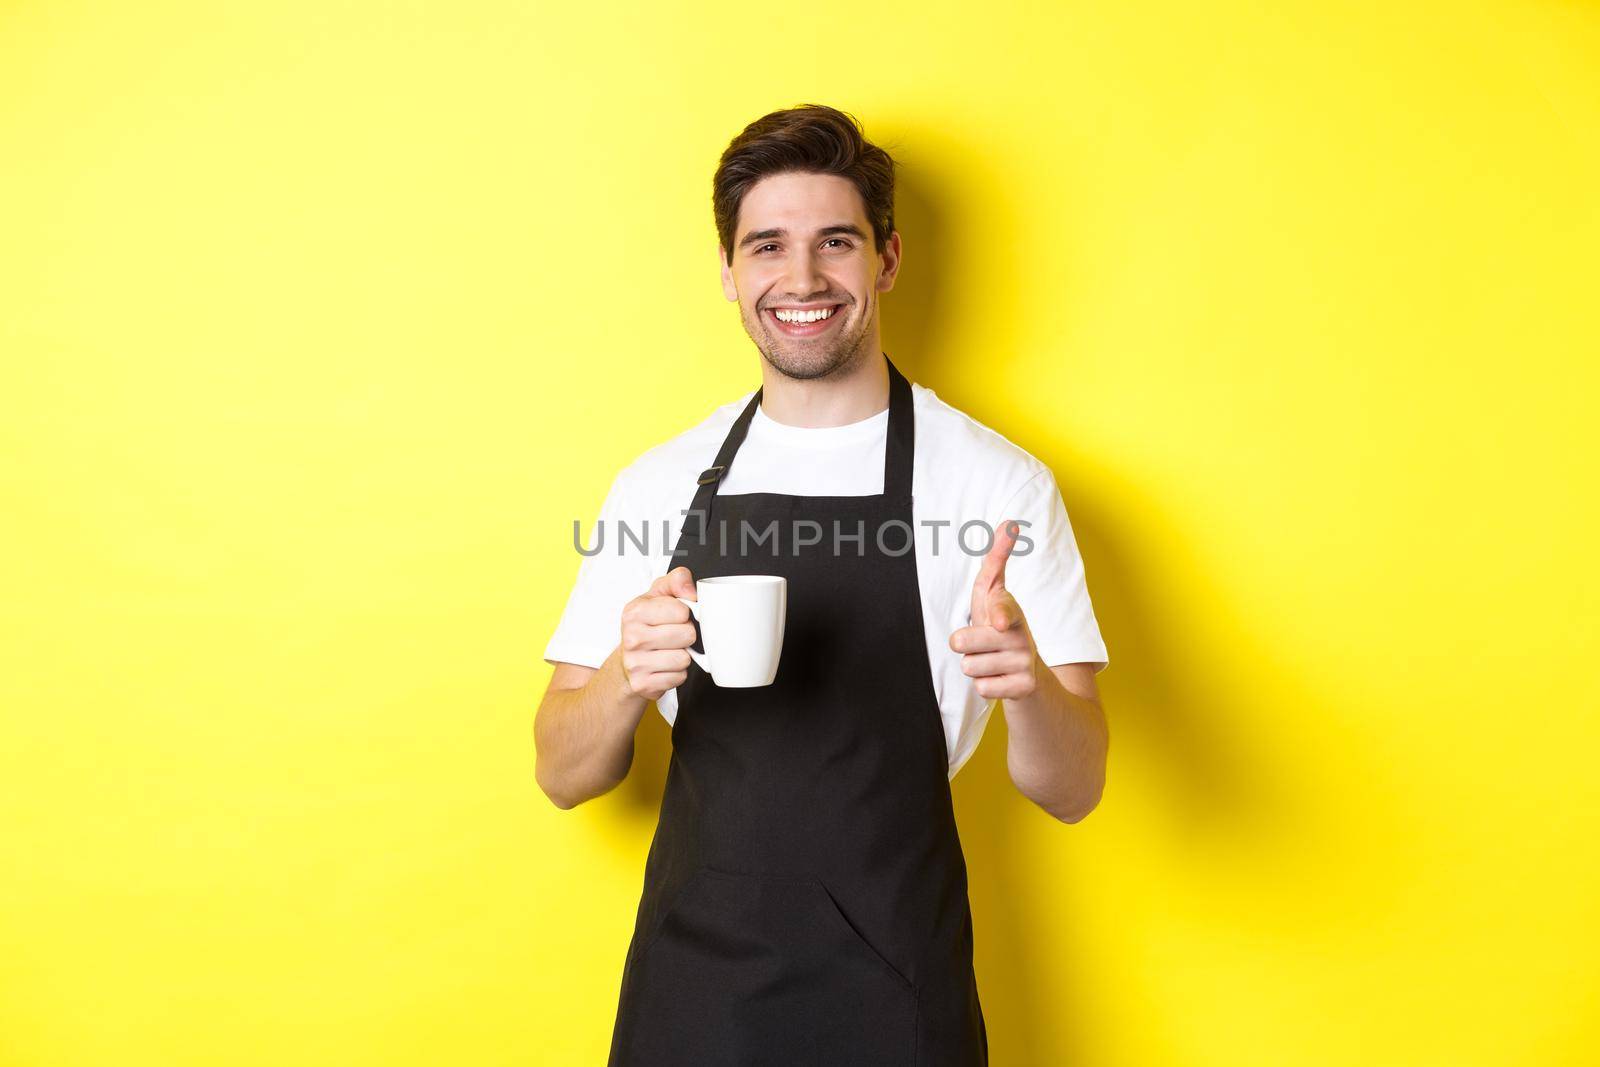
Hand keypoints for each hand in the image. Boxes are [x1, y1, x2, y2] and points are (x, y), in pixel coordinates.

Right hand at [619, 566, 698, 701]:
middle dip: (686, 635)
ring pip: (684, 658)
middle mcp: (631, 637)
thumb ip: (676, 580)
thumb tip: (691, 590)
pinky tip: (664, 667)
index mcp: (635, 612)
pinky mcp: (643, 684)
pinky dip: (676, 673)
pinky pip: (679, 677)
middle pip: (687, 635)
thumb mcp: (657, 595)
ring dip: (682, 655)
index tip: (674, 617)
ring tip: (668, 651)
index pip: (681, 611)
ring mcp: (635, 663)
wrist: (627, 660)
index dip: (685, 613)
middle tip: (672, 635)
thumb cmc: (647, 625)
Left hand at [949, 519, 1040, 700]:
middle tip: (981, 645)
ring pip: (968, 666)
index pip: (1001, 608)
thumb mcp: (993, 598)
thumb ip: (996, 563)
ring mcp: (1025, 662)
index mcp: (1011, 610)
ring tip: (993, 662)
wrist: (1033, 680)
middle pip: (962, 642)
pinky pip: (981, 688)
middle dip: (963, 645)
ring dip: (975, 667)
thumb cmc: (1002, 631)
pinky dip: (986, 687)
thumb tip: (1010, 523)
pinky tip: (1002, 681)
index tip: (998, 622)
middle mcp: (1022, 634)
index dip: (998, 614)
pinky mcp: (1025, 688)